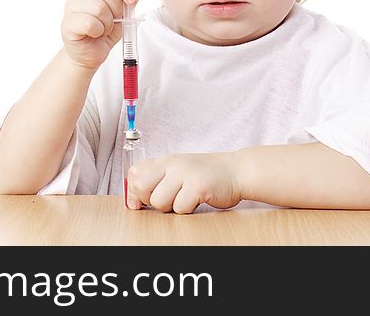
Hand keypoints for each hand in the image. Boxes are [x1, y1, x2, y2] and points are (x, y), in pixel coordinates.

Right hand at [61, 0, 144, 70]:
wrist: (91, 53)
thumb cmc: (106, 30)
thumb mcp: (124, 12)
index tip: (132, 0)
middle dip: (117, 9)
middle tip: (114, 21)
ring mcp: (71, 5)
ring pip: (99, 7)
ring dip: (108, 23)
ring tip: (104, 28)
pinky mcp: (68, 22)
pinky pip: (90, 23)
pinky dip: (98, 31)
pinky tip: (95, 33)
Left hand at [125, 152, 242, 213]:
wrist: (237, 171)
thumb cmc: (206, 175)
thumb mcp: (179, 170)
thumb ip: (157, 179)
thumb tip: (132, 201)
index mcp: (165, 160)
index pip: (135, 173)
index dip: (134, 191)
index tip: (141, 202)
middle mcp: (172, 164)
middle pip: (142, 186)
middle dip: (149, 200)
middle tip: (167, 200)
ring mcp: (185, 173)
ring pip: (159, 201)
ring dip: (171, 207)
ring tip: (185, 199)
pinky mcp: (198, 186)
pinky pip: (180, 207)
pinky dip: (187, 210)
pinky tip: (197, 200)